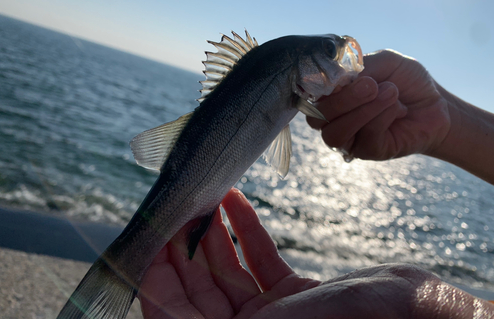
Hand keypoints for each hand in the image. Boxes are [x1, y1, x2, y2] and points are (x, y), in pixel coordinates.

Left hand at [139, 188, 319, 318]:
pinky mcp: (292, 292)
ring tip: (203, 197)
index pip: (172, 315)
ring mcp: (271, 312)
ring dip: (213, 232)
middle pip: (198, 288)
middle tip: (175, 205)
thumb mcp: (292, 318)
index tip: (149, 237)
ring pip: (228, 270)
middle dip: (182, 244)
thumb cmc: (354, 317)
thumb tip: (168, 303)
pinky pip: (260, 259)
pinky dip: (247, 230)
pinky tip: (235, 202)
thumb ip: (236, 316)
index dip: (154, 277)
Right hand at [307, 50, 450, 160]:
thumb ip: (359, 67)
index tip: (342, 76)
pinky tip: (399, 109)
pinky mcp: (368, 151)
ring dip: (363, 111)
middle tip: (371, 86)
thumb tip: (338, 79)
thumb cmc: (406, 81)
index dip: (319, 86)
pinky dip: (383, 117)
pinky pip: (366, 137)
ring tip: (389, 94)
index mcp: (330, 95)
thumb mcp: (385, 61)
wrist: (436, 103)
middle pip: (316, 118)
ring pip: (335, 134)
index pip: (308, 96)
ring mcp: (348, 138)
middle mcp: (332, 118)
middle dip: (343, 100)